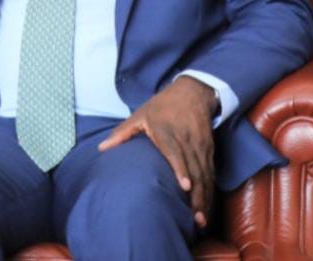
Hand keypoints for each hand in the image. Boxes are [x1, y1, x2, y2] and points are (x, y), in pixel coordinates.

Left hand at [97, 76, 218, 228]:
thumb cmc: (161, 106)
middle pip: (194, 169)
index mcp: (167, 131)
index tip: (185, 186)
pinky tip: (207, 207)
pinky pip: (210, 172)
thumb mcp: (140, 114)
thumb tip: (102, 148)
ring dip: (205, 198)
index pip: (176, 152)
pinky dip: (210, 190)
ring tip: (202, 220)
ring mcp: (199, 145)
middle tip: (196, 219)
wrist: (192, 92)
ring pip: (205, 174)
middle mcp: (186, 140)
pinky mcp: (208, 149)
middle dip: (196, 195)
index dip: (181, 169)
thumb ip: (122, 133)